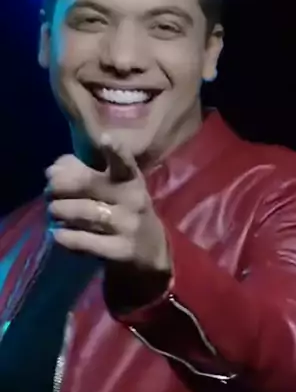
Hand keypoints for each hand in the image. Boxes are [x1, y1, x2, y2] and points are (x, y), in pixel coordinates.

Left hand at [46, 135, 170, 277]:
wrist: (150, 252)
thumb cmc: (124, 211)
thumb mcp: (114, 188)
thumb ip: (84, 173)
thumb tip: (53, 169)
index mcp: (131, 179)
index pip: (125, 163)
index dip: (116, 151)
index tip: (106, 139)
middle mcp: (133, 200)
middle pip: (90, 184)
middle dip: (61, 185)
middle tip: (49, 191)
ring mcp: (128, 226)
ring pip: (85, 212)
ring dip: (61, 211)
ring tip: (53, 212)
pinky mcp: (121, 251)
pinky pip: (85, 241)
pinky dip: (66, 236)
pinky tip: (58, 234)